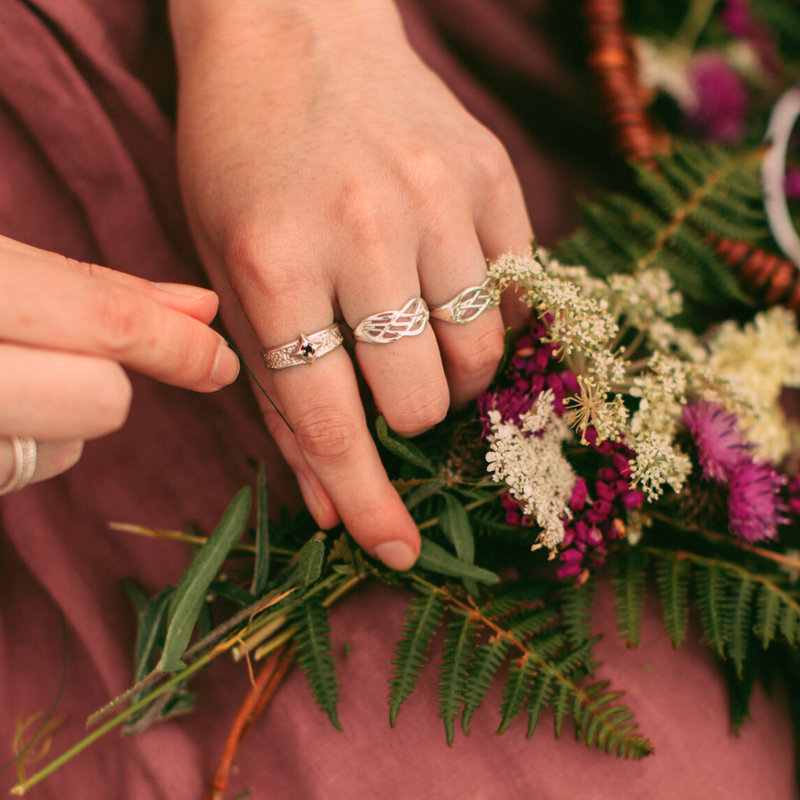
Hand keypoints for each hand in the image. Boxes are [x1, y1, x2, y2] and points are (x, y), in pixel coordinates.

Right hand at [0, 234, 239, 489]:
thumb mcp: (0, 263)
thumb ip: (96, 288)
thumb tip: (204, 308)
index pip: (111, 323)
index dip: (179, 344)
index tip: (220, 361)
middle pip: (101, 400)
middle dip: (108, 384)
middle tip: (82, 358)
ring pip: (63, 450)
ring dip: (60, 422)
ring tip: (11, 374)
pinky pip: (17, 470)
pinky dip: (24, 444)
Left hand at [170, 0, 532, 568]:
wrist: (293, 27)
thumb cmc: (244, 160)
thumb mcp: (227, 272)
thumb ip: (277, 393)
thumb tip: (329, 505)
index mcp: (273, 260)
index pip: (329, 419)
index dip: (364, 498)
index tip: (394, 551)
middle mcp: (362, 227)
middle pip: (420, 398)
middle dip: (404, 417)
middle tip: (385, 380)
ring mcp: (438, 195)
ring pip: (481, 356)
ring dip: (452, 375)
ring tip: (418, 334)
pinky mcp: (491, 172)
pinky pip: (517, 293)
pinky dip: (489, 318)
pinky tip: (450, 287)